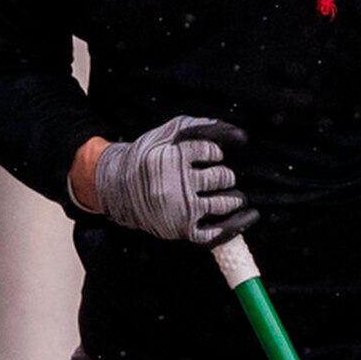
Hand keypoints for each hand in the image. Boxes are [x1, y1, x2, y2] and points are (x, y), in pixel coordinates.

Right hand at [83, 115, 250, 243]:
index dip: (215, 152)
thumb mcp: (167, 134)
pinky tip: (244, 218)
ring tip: (233, 196)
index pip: (211, 152)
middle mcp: (177, 184)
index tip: (212, 155)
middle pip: (221, 177)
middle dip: (225, 176)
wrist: (116, 188)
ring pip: (223, 203)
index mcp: (172, 158)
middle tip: (221, 177)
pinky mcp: (181, 229)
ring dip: (233, 199)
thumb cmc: (146, 158)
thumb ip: (201, 126)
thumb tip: (239, 135)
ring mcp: (180, 208)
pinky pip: (215, 233)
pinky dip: (233, 227)